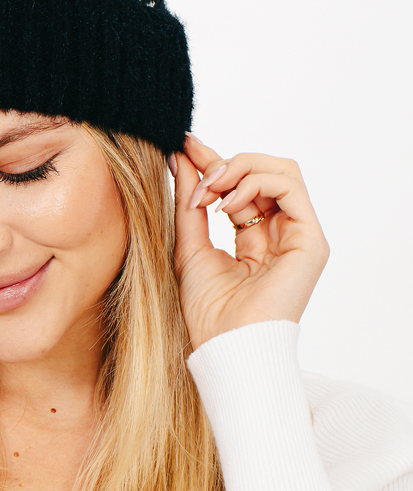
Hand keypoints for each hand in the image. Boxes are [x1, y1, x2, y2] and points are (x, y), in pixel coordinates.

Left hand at [172, 135, 329, 351]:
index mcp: (255, 236)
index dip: (214, 160)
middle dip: (225, 163)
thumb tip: (181, 158)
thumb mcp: (189, 244)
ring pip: (281, 170)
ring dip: (239, 170)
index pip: (240, 184)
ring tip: (209, 193)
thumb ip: (189, 201)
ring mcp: (298, 235)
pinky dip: (254, 183)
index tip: (185, 144)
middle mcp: (281, 232)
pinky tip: (226, 206)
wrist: (225, 346)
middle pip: (263, 171)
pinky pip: (290, 186)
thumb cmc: (207, 310)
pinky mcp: (310, 240)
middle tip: (197, 180)